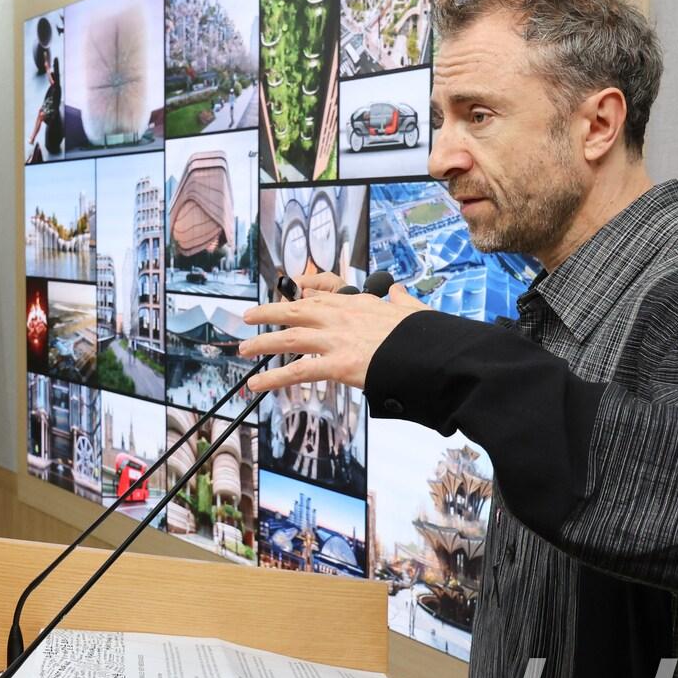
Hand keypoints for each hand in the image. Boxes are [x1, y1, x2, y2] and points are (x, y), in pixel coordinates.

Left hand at [239, 283, 426, 391]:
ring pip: (290, 336)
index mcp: (360, 302)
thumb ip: (401, 301)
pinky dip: (273, 379)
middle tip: (249, 315)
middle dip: (269, 311)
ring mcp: (338, 339)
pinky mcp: (338, 364)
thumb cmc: (426, 335)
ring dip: (263, 341)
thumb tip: (398, 293)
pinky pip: (298, 371)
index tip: (289, 294)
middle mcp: (343, 316)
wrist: (433, 353)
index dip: (302, 294)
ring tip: (244, 347)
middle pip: (296, 309)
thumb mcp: (413, 309)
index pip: (323, 293)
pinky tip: (256, 385)